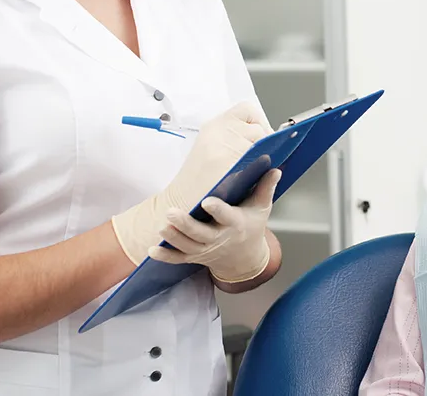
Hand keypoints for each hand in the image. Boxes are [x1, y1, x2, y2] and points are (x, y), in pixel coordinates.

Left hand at [148, 169, 280, 282]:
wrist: (244, 258)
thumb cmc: (252, 227)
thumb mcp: (262, 208)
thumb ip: (266, 187)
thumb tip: (274, 168)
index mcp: (236, 224)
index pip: (226, 216)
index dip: (217, 210)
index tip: (207, 201)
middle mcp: (219, 238)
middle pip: (200, 234)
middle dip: (185, 225)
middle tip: (171, 212)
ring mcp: (205, 250)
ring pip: (187, 246)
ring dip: (173, 238)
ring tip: (161, 227)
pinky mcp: (194, 257)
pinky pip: (178, 259)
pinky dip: (165, 256)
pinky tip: (152, 250)